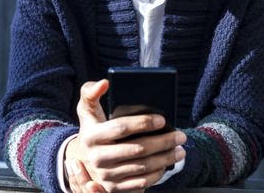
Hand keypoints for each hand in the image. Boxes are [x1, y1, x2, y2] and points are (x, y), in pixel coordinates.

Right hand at [66, 80, 186, 192]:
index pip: (121, 128)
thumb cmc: (92, 128)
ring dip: (165, 159)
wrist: (82, 159)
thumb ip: (91, 92)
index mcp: (91, 135)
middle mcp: (97, 158)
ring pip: (142, 168)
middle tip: (180, 136)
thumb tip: (105, 82)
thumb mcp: (86, 109)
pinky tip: (167, 164)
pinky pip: (140, 183)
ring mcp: (106, 176)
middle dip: (163, 142)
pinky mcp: (114, 189)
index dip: (143, 123)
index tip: (163, 119)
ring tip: (180, 150)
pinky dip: (157, 174)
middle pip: (137, 149)